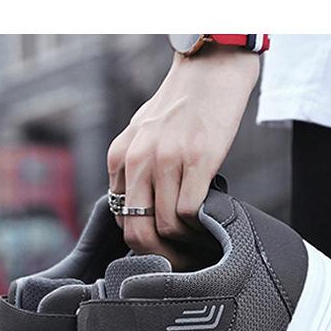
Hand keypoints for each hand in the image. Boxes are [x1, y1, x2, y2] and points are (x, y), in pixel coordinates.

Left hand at [107, 44, 258, 268]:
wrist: (211, 66)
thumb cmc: (180, 106)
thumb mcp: (142, 136)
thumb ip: (135, 171)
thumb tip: (138, 212)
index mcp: (118, 158)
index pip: (121, 220)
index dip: (142, 243)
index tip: (162, 251)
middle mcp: (136, 160)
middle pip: (137, 232)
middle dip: (158, 257)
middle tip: (178, 263)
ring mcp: (165, 159)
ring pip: (166, 226)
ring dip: (184, 246)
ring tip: (197, 247)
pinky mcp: (197, 158)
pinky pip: (190, 211)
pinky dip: (200, 228)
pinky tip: (208, 227)